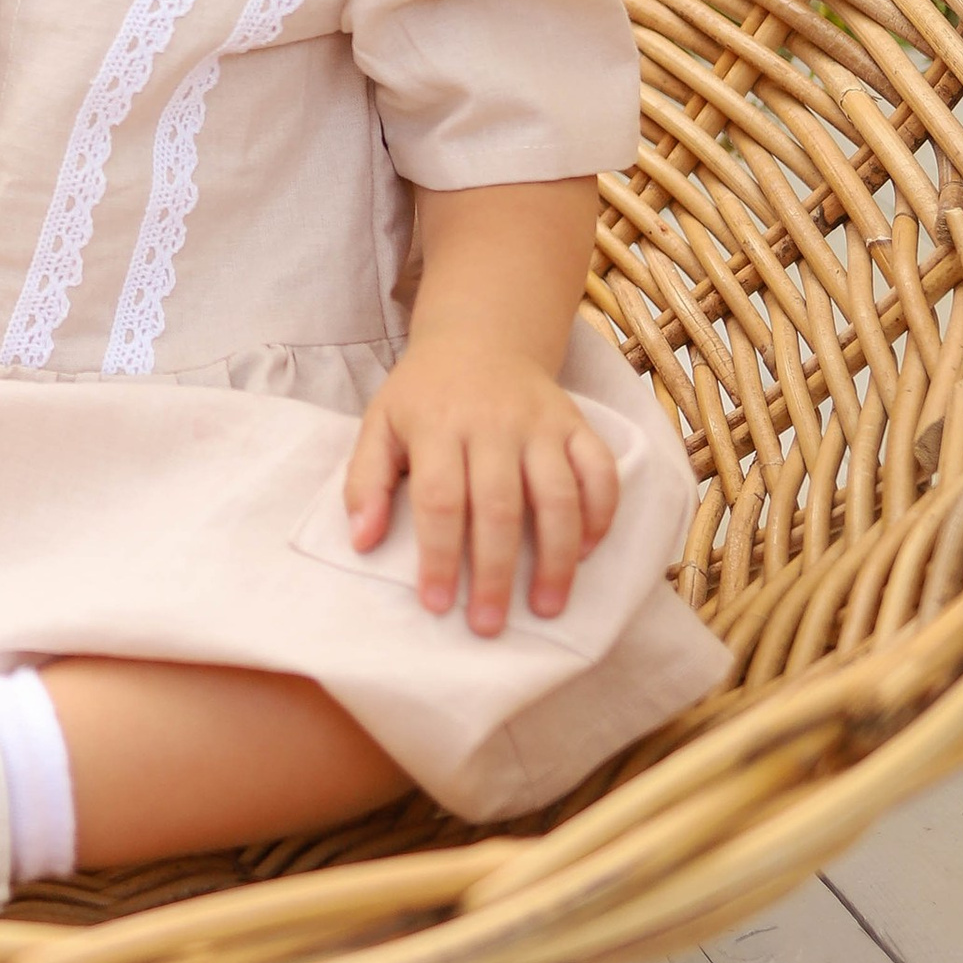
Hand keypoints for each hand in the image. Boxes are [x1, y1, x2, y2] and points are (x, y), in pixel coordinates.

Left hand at [343, 333, 620, 632]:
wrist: (480, 336)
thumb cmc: (424, 395)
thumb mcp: (379, 424)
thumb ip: (365, 481)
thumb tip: (361, 541)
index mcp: (438, 425)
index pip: (440, 500)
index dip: (439, 557)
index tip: (437, 605)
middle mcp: (494, 423)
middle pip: (499, 507)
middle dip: (495, 573)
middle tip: (489, 626)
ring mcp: (541, 423)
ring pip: (559, 496)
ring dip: (557, 558)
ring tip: (547, 608)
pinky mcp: (576, 424)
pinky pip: (601, 471)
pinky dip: (601, 515)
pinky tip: (586, 554)